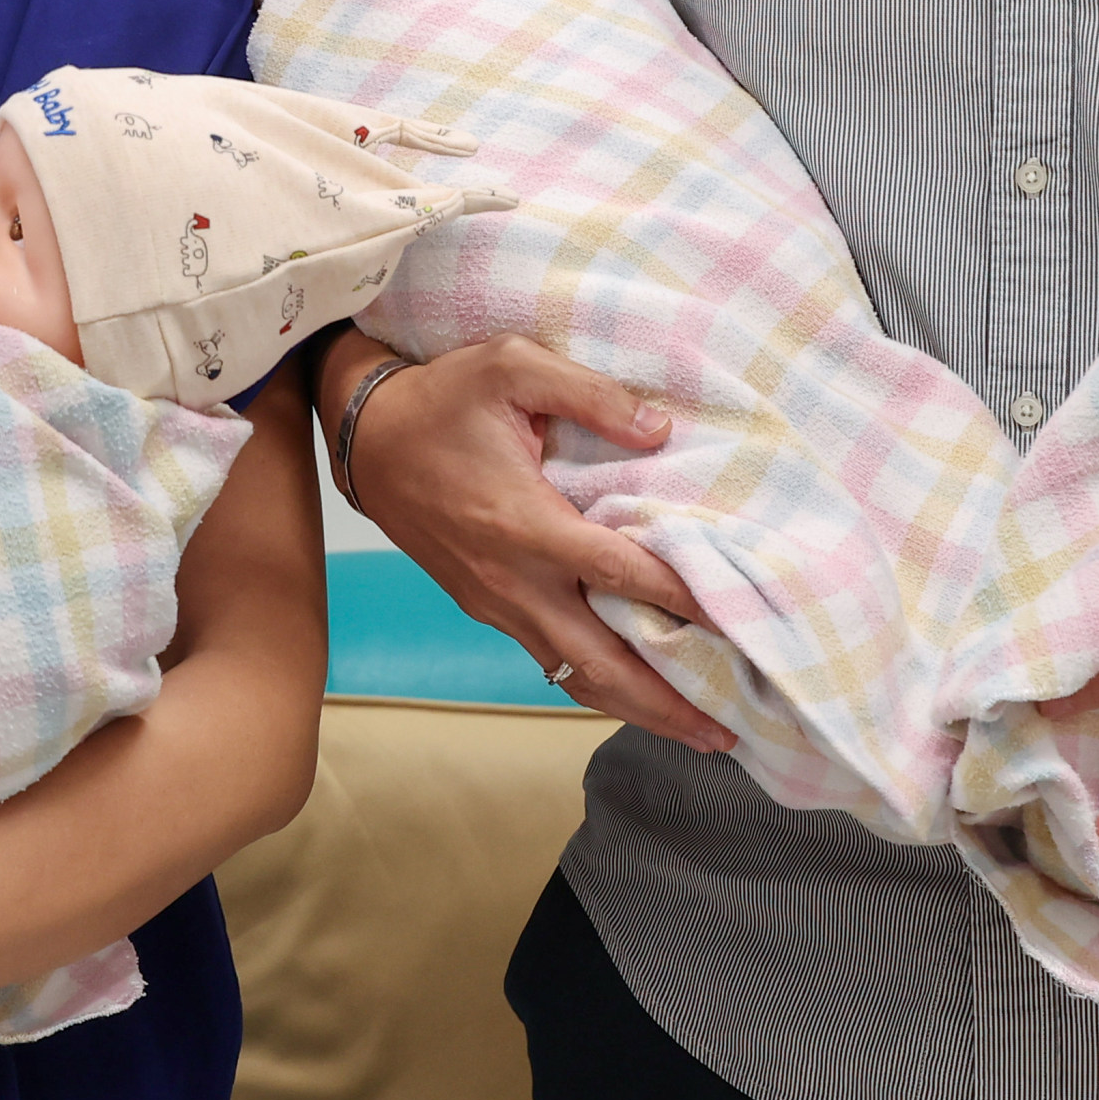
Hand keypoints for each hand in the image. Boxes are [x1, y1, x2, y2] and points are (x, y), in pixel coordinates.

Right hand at [333, 333, 730, 751]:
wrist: (363, 438)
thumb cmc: (440, 398)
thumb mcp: (512, 366)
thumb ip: (590, 394)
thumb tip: (658, 428)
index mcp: (525, 524)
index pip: (617, 573)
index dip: (678, 598)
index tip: (735, 621)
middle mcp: (513, 580)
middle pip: (600, 663)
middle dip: (664, 703)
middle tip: (725, 733)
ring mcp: (497, 603)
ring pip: (573, 677)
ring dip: (635, 709)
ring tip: (695, 732)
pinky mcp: (486, 608)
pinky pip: (549, 660)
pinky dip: (596, 685)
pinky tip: (634, 693)